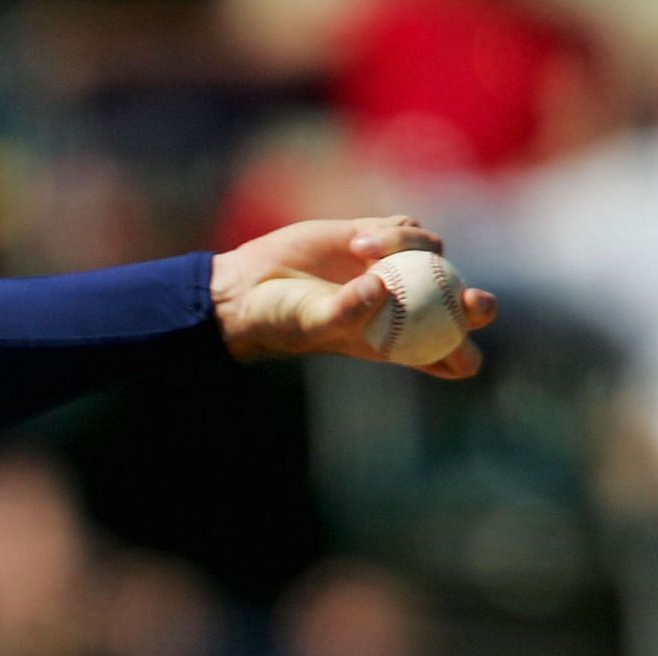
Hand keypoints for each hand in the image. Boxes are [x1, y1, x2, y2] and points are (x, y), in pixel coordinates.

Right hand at [211, 216, 498, 378]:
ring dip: (409, 248)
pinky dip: (392, 231)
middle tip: (466, 298)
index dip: (464, 352)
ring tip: (362, 252)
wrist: (251, 286)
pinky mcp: (379, 237)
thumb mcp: (312, 323)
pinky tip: (357, 241)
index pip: (450, 357)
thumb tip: (382, 286)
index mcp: (396, 342)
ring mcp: (396, 269)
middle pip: (463, 306)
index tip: (453, 339)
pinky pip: (409, 226)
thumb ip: (346, 311)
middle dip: (476, 305)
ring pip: (436, 252)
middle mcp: (404, 306)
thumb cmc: (281, 319)